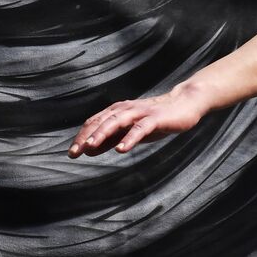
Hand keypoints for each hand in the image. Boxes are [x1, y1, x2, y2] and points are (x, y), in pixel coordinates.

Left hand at [67, 90, 206, 157]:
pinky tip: (121, 149)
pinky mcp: (155, 118)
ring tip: (90, 146)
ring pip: (116, 122)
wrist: (184, 104)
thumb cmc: (156, 119)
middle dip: (86, 137)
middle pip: (101, 122)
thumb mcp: (130, 131)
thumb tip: (88, 150)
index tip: (71, 153)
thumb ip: (110, 139)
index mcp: (117, 112)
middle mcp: (125, 109)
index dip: (82, 137)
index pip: (94, 123)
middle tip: (74, 152)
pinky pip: (140, 128)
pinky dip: (129, 138)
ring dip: (102, 134)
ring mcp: (140, 112)